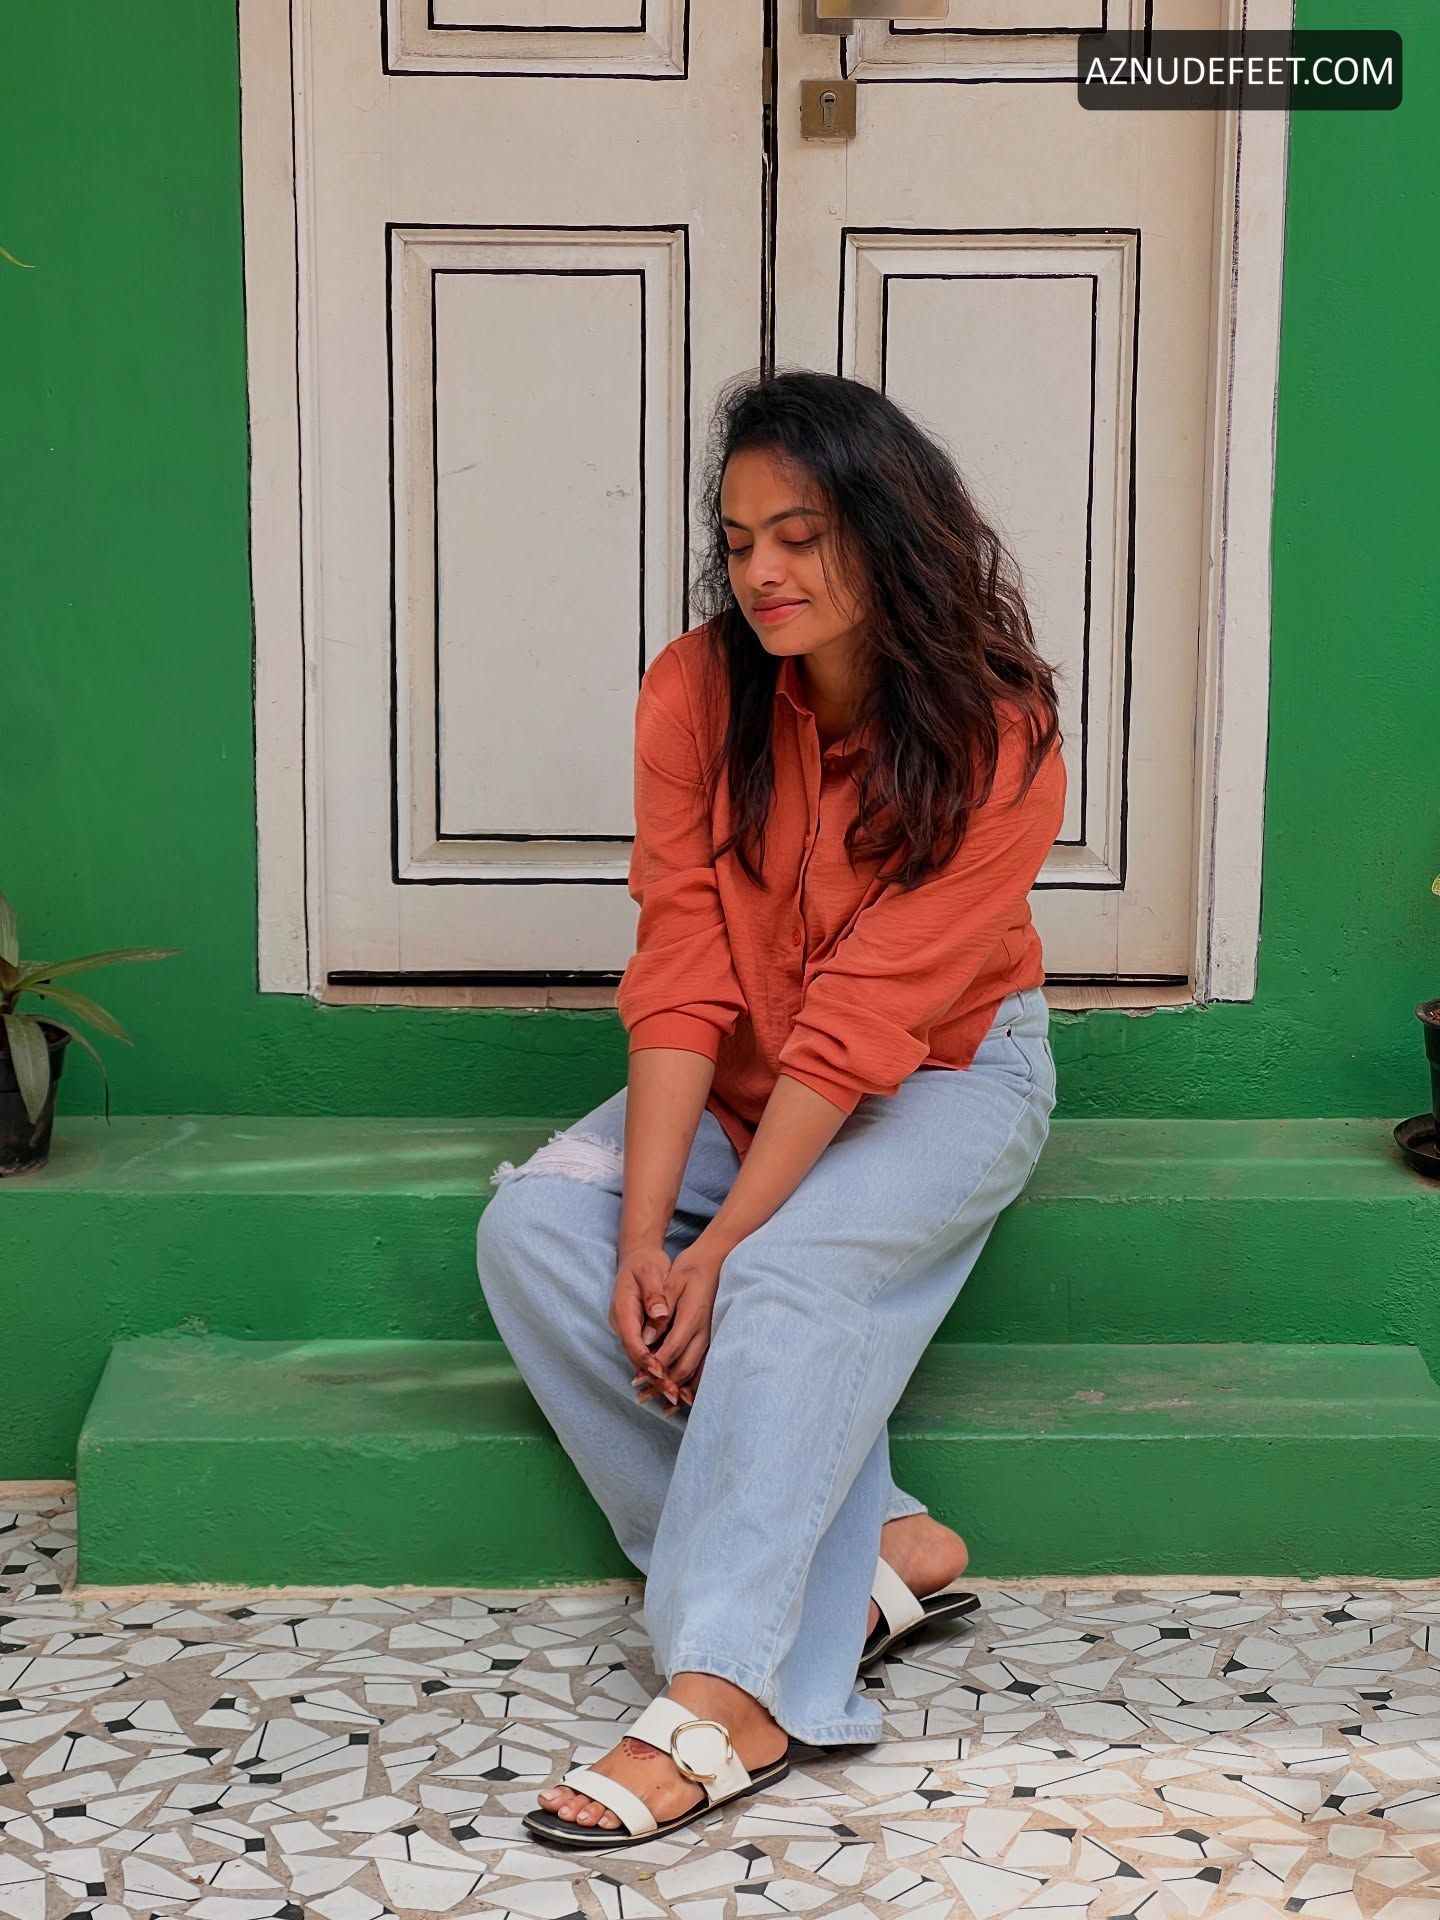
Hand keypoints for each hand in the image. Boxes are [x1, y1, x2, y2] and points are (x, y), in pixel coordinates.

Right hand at [610, 1245, 691, 1416]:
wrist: (636, 1257)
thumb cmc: (645, 1264)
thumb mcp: (650, 1272)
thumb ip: (654, 1294)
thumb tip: (659, 1314)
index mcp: (623, 1310)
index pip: (633, 1341)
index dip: (647, 1359)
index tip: (662, 1373)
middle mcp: (622, 1323)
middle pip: (636, 1357)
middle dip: (653, 1377)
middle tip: (673, 1394)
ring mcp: (628, 1329)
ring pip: (640, 1359)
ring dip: (656, 1377)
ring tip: (675, 1395)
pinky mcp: (637, 1332)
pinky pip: (646, 1353)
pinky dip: (657, 1368)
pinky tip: (673, 1381)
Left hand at [646, 1240, 724, 1393]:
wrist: (717, 1261)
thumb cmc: (691, 1269)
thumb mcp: (672, 1281)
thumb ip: (660, 1306)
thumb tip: (648, 1335)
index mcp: (692, 1316)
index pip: (672, 1348)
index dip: (655, 1365)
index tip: (638, 1377)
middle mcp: (705, 1331)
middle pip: (684, 1367)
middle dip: (662, 1383)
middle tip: (642, 1395)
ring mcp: (711, 1336)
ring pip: (696, 1371)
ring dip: (678, 1389)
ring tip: (661, 1405)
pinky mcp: (713, 1338)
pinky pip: (704, 1367)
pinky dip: (692, 1384)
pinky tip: (683, 1396)